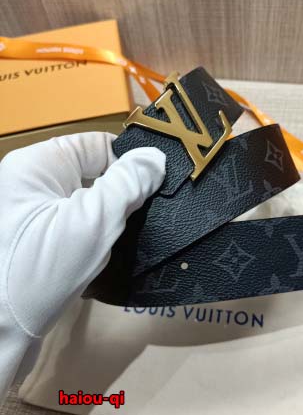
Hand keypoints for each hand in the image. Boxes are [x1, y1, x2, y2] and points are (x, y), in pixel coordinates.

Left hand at [0, 132, 165, 399]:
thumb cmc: (43, 269)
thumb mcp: (94, 221)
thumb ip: (129, 183)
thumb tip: (157, 156)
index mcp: (38, 164)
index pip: (97, 145)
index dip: (130, 162)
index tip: (158, 187)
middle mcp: (33, 183)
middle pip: (95, 173)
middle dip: (123, 195)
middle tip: (149, 216)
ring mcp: (34, 214)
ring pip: (90, 203)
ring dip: (112, 219)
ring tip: (132, 236)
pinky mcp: (39, 241)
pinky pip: (79, 225)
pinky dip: (98, 237)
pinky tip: (109, 254)